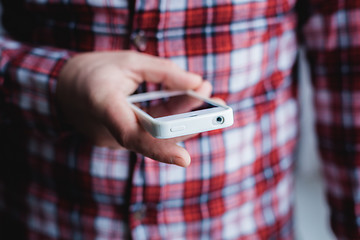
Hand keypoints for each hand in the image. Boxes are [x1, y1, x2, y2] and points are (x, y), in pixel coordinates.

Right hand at [56, 51, 211, 166]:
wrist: (64, 87)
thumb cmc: (95, 71)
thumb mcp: (129, 61)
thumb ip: (164, 72)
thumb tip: (197, 83)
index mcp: (102, 104)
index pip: (131, 135)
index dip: (159, 149)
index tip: (185, 160)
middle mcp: (108, 130)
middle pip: (154, 138)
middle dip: (188, 124)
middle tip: (219, 107)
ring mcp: (114, 138)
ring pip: (155, 136)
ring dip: (184, 119)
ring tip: (211, 99)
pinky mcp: (122, 138)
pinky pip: (150, 133)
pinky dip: (171, 119)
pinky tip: (191, 102)